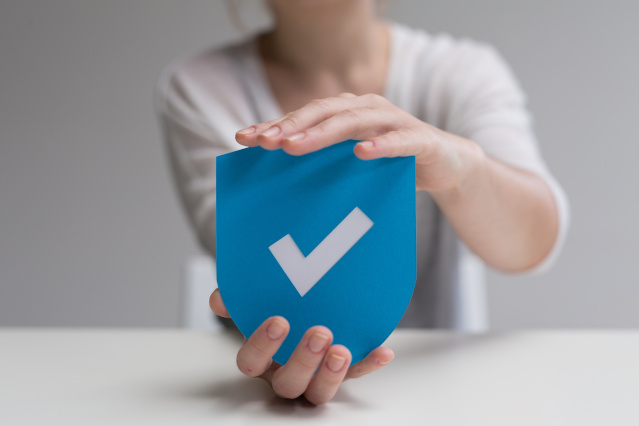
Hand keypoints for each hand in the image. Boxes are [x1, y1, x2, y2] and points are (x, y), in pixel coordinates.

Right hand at [209, 288, 393, 404]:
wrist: (303, 306)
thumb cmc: (275, 306)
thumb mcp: (254, 301)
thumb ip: (238, 299)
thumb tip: (219, 299)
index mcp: (261, 359)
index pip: (251, 363)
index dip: (262, 346)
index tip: (279, 320)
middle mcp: (285, 374)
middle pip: (288, 384)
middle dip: (303, 361)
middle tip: (319, 333)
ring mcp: (315, 377)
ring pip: (319, 392)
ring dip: (332, 374)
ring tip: (342, 350)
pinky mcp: (343, 373)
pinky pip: (357, 375)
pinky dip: (370, 364)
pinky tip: (383, 351)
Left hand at [235, 93, 483, 192]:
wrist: (446, 165)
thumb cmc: (391, 165)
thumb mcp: (352, 166)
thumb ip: (324, 166)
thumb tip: (276, 185)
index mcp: (346, 114)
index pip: (304, 116)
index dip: (274, 125)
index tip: (243, 139)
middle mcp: (367, 109)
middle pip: (323, 112)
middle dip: (291, 126)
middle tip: (265, 142)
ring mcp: (394, 121)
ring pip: (353, 121)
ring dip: (323, 134)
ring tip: (295, 147)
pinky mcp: (420, 139)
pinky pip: (399, 140)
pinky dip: (381, 145)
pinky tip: (363, 153)